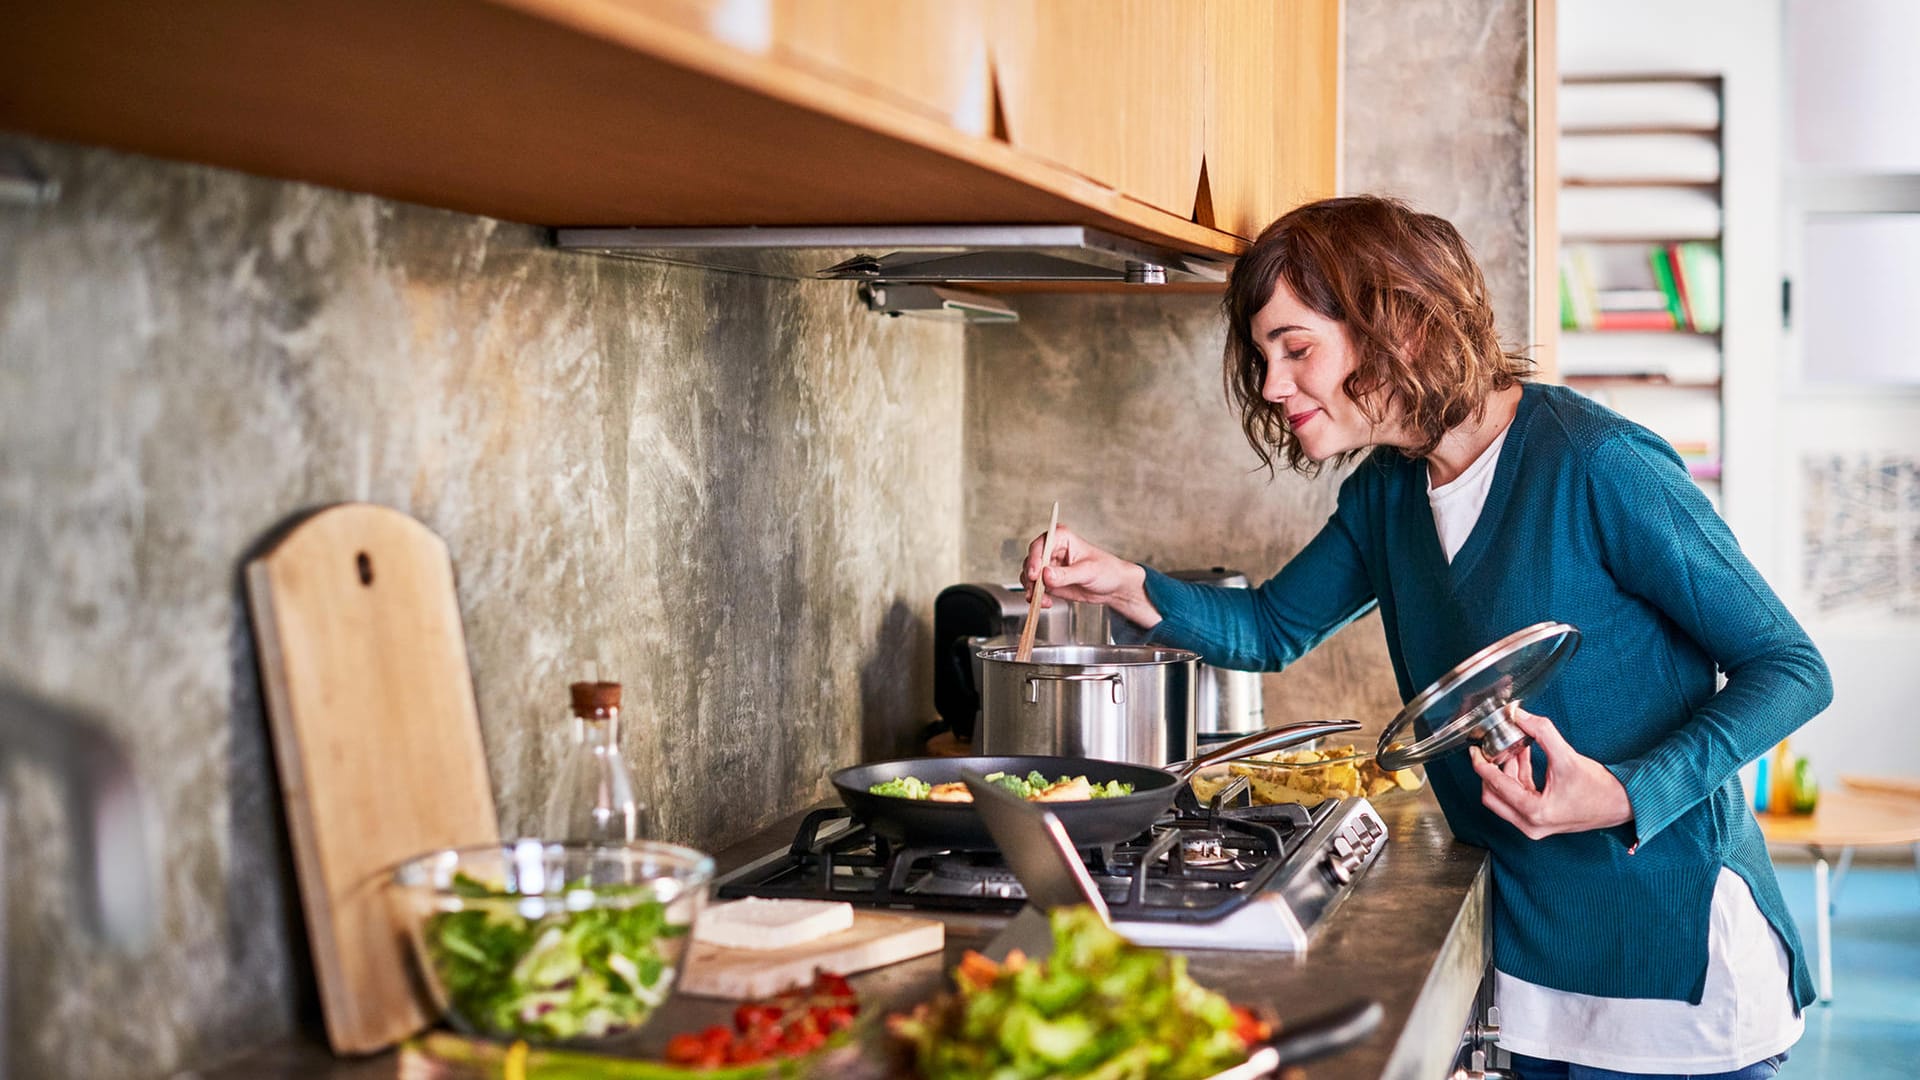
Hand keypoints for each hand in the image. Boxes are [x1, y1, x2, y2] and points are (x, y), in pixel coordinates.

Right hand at [1020, 525, 1161, 629]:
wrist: (1113, 586)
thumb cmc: (1106, 570)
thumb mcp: (1088, 571)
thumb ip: (1066, 574)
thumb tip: (1047, 575)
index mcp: (1061, 538)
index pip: (1041, 545)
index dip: (1035, 559)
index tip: (1035, 574)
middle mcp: (1051, 550)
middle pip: (1031, 561)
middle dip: (1031, 578)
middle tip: (1035, 591)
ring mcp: (1048, 566)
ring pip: (1029, 576)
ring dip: (1032, 590)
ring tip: (1041, 600)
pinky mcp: (1047, 581)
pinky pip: (1034, 589)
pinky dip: (1036, 597)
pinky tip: (1045, 603)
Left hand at [1468, 706, 1633, 839]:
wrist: (1621, 804)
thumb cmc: (1599, 789)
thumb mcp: (1566, 757)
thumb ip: (1542, 732)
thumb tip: (1519, 715)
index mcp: (1534, 812)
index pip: (1496, 786)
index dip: (1481, 766)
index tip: (1474, 751)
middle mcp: (1531, 824)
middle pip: (1494, 795)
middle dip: (1491, 770)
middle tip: (1490, 749)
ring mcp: (1535, 824)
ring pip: (1505, 795)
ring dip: (1506, 771)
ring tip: (1512, 747)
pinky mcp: (1540, 819)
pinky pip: (1519, 796)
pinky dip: (1517, 777)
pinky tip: (1522, 756)